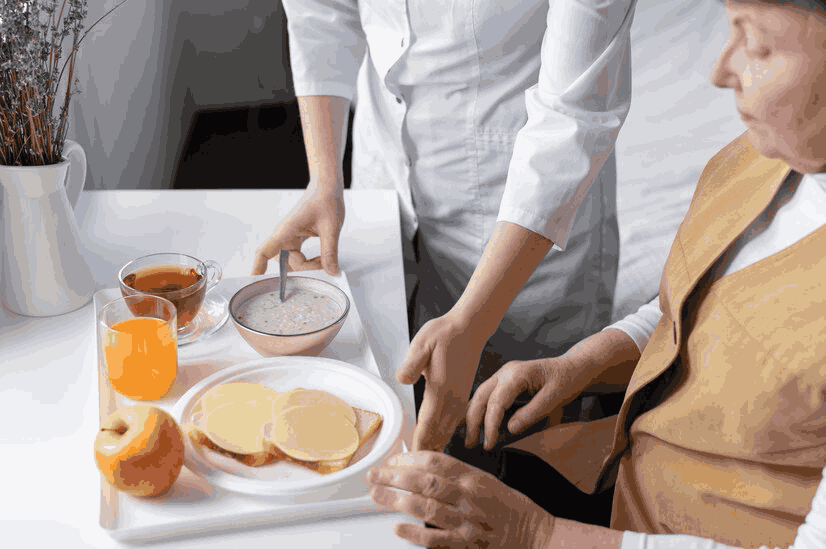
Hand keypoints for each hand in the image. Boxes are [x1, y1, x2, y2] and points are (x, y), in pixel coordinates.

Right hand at [251, 184, 344, 275]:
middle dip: (303, 267)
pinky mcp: (297, 237)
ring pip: (293, 260)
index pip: (264, 252)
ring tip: (325, 258)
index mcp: (286, 230)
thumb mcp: (331, 229)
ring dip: (308, 264)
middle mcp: (284, 234)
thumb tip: (332, 272)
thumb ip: (330, 252)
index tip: (255, 281)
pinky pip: (299, 255)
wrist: (327, 188)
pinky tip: (321, 258)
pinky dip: (310, 259)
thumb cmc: (325, 200)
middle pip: (284, 262)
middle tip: (323, 263)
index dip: (258, 267)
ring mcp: (290, 236)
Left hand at [367, 451, 555, 548]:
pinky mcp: (466, 545)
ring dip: (397, 500)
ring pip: (426, 507)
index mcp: (473, 477)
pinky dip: (416, 533)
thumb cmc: (510, 507)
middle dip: (394, 477)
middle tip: (374, 475)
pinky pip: (436, 539)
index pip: (435, 461)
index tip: (392, 460)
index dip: (409, 459)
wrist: (536, 534)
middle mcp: (468, 497)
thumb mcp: (487, 480)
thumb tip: (424, 467)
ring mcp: (467, 522)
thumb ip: (458, 474)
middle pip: (424, 481)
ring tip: (377, 496)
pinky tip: (398, 528)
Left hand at [397, 312, 485, 451]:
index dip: (419, 442)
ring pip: (449, 428)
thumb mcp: (423, 344)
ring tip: (430, 461)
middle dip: (428, 450)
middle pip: (439, 431)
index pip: (428, 422)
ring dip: (439, 444)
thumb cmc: (445, 334)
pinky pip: (456, 420)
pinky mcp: (463, 393)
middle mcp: (453, 396)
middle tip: (418, 469)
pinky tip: (444, 439)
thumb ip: (413, 363)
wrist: (469, 328)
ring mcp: (460, 396)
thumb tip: (403, 378)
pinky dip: (448, 433)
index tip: (412, 458)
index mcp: (441, 388)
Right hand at [464, 357, 580, 449]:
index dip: (490, 424)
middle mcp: (505, 372)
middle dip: (473, 421)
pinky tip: (477, 425)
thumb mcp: (555, 398)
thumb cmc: (567, 380)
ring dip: (473, 417)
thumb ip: (532, 413)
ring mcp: (503, 375)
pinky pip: (487, 396)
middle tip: (470, 445)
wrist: (573, 367)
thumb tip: (510, 429)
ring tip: (471, 439)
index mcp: (517, 374)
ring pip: (480, 395)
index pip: (496, 401)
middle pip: (480, 397)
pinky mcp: (504, 381)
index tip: (488, 445)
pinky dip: (480, 411)